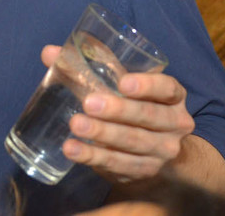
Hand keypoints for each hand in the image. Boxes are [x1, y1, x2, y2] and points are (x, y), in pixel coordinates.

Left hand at [41, 45, 194, 182]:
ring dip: (103, 134)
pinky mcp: (143, 171)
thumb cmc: (131, 104)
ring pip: (133, 142)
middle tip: (89, 103)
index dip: (148, 85)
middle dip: (119, 110)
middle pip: (149, 116)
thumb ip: (89, 66)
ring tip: (75, 124)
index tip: (123, 83)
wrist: (153, 151)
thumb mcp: (120, 84)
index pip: (167, 88)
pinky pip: (117, 165)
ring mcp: (161, 151)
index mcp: (173, 96)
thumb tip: (49, 52)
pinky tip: (73, 149)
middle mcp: (175, 124)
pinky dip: (93, 157)